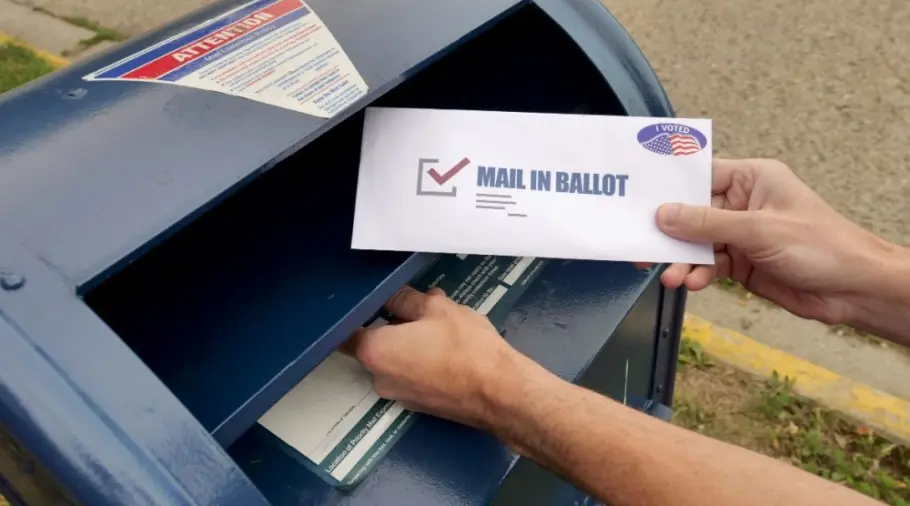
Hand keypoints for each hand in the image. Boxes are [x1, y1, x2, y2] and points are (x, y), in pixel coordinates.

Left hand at [345, 286, 541, 428]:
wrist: (499, 393)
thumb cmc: (465, 346)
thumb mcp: (437, 309)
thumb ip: (407, 300)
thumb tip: (393, 295)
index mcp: (375, 351)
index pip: (347, 330)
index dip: (357, 313)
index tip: (369, 300)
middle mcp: (378, 378)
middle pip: (374, 345)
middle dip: (392, 326)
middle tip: (417, 307)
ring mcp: (399, 396)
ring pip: (396, 360)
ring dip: (410, 343)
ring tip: (440, 325)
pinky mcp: (419, 406)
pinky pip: (412, 375)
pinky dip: (422, 361)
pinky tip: (448, 348)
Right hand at [653, 158, 899, 324]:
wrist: (853, 290)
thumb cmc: (823, 246)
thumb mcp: (758, 230)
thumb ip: (707, 223)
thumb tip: (665, 214)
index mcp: (752, 179)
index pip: (700, 175)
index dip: (670, 187)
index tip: (640, 197)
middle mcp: (743, 204)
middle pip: (692, 213)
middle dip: (670, 232)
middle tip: (643, 244)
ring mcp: (740, 234)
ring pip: (696, 243)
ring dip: (681, 259)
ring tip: (671, 275)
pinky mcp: (741, 262)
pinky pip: (707, 264)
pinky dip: (696, 274)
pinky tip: (691, 282)